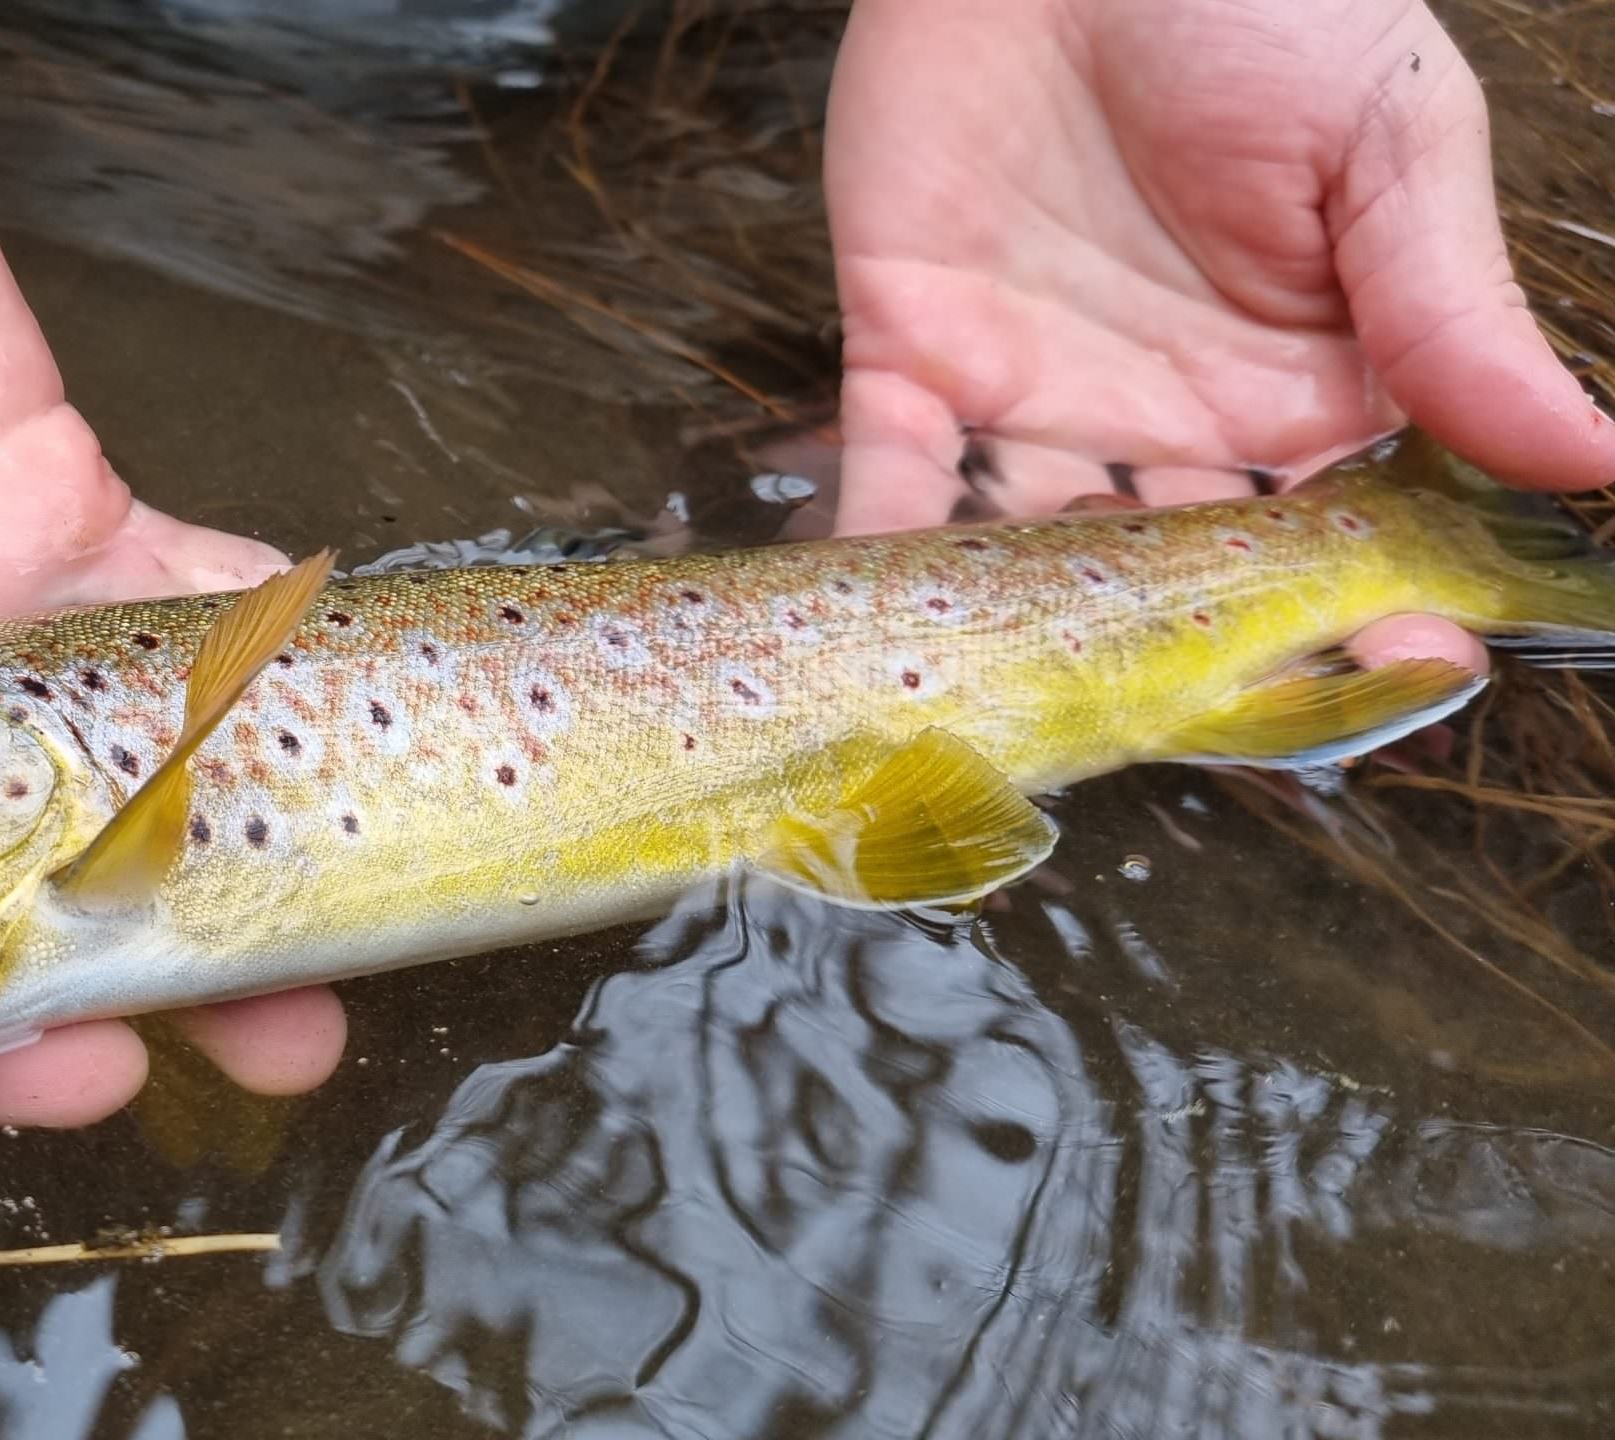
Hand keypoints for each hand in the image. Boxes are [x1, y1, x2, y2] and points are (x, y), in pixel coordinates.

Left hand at [824, 0, 1614, 669]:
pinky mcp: (909, 360)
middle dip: (1176, 662)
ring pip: (1026, 569)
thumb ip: (1452, 311)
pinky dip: (876, 555)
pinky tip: (875, 630)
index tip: (1392, 661)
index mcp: (1311, 396)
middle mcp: (1172, 433)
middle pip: (1176, 593)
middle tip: (1179, 711)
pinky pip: (890, 482)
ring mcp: (1037, 407)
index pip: (1337, 550)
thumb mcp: (1387, 140)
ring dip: (1018, 642)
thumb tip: (1590, 459)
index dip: (1362, 615)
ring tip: (1014, 711)